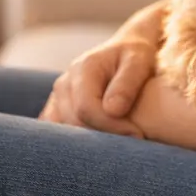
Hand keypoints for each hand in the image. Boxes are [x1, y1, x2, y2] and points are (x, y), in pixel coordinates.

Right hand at [38, 0, 165, 136]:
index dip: (111, 127)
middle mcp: (64, 84)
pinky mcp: (57, 111)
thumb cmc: (136, 55)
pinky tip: (100, 146)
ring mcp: (57, 98)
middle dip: (104, 138)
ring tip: (118, 145)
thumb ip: (127, 83)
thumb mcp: (139, 61)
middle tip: (132, 143)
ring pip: (64, 133)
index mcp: (83, 69)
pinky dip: (77, 144)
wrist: (127, 49)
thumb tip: (112, 110)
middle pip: (74, 124)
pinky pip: (60, 133)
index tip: (137, 134)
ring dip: (89, 144)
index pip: (86, 109)